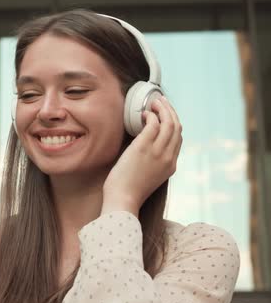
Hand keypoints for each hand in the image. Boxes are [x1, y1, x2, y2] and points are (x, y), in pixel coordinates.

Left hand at [102, 96, 181, 215]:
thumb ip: (152, 163)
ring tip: (154, 103)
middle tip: (161, 102)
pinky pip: (154, 125)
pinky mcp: (144, 148)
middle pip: (177, 127)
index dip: (173, 123)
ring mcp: (157, 152)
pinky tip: (144, 114)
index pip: (178, 139)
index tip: (165, 114)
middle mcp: (168, 157)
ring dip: (163, 109)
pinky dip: (151, 116)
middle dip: (171, 111)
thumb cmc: (128, 190)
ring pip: (169, 123)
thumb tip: (145, 148)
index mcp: (171, 165)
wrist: (123, 200)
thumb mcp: (148, 177)